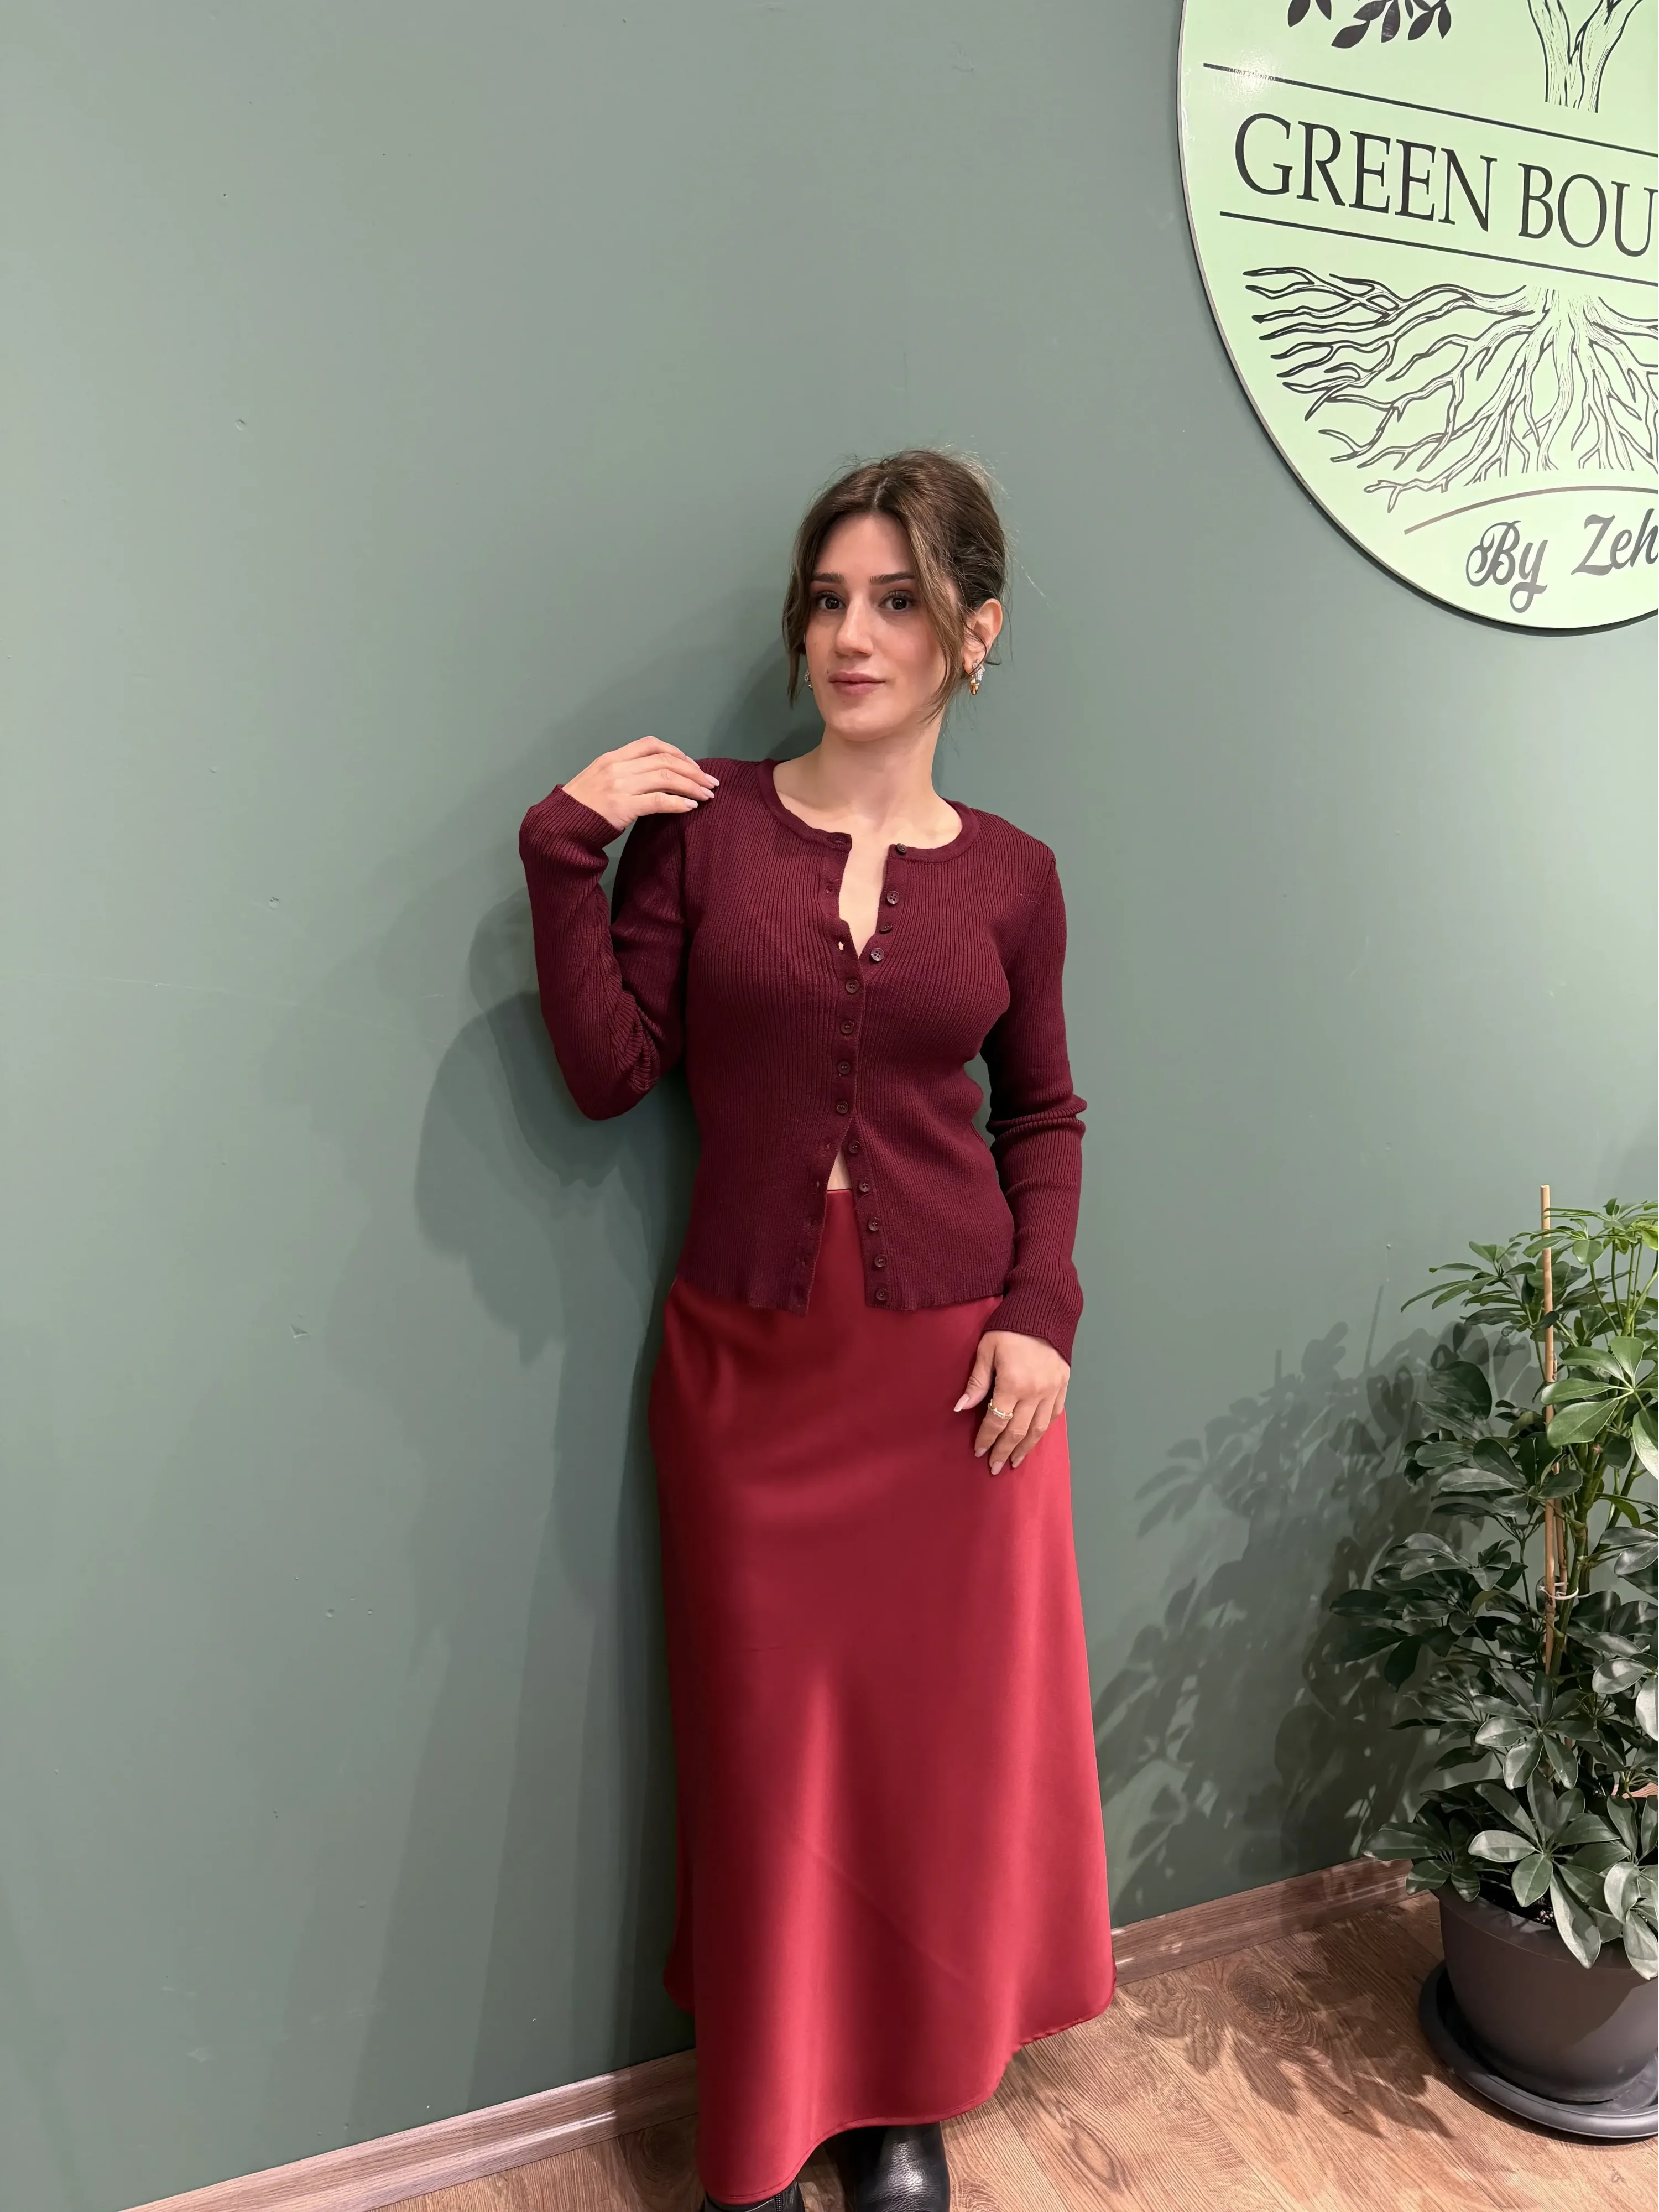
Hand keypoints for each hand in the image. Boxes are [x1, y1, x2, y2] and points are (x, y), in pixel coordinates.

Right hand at [564, 737, 718, 833]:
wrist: (559, 827)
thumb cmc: (581, 809)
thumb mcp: (599, 781)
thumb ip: (624, 774)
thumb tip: (653, 778)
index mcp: (612, 758)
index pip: (651, 744)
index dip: (677, 752)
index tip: (693, 765)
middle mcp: (617, 767)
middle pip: (664, 760)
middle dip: (693, 770)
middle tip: (711, 782)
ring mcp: (618, 786)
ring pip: (665, 778)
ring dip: (691, 786)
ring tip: (707, 795)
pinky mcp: (621, 807)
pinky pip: (657, 801)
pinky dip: (678, 803)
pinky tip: (691, 807)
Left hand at [954, 1330, 1069, 1473]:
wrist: (1045, 1308)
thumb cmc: (1010, 1326)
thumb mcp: (986, 1349)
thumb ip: (977, 1381)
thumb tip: (961, 1408)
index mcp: (1013, 1384)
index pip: (997, 1421)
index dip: (987, 1438)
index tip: (978, 1451)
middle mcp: (1035, 1392)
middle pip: (1018, 1431)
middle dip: (1005, 1451)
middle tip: (995, 1467)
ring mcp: (1052, 1390)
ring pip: (1039, 1428)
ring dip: (1026, 1447)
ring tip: (1015, 1461)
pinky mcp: (1063, 1384)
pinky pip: (1055, 1414)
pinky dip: (1045, 1429)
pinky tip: (1036, 1437)